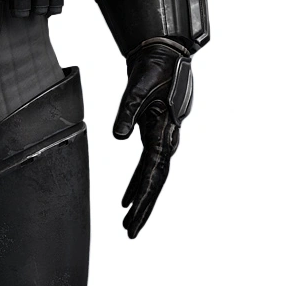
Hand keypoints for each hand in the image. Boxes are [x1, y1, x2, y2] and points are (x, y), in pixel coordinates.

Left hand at [113, 39, 192, 238]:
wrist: (164, 54)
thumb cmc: (154, 68)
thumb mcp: (136, 89)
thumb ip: (127, 113)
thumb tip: (118, 138)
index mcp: (164, 132)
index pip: (155, 172)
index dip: (145, 196)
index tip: (133, 214)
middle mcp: (167, 139)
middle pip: (156, 181)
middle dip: (144, 208)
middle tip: (130, 232)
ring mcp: (163, 138)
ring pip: (153, 176)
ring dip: (140, 199)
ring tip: (127, 221)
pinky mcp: (155, 134)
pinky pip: (148, 165)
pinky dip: (138, 182)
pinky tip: (127, 196)